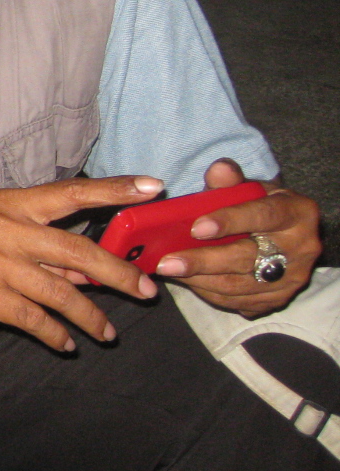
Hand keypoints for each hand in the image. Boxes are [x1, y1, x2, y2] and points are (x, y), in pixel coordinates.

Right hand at [0, 175, 163, 351]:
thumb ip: (39, 249)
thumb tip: (88, 270)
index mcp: (9, 204)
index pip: (71, 193)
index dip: (115, 190)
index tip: (154, 186)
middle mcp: (4, 229)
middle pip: (78, 250)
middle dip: (119, 274)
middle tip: (146, 292)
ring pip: (61, 292)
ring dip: (90, 316)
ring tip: (106, 333)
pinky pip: (35, 320)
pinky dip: (56, 335)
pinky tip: (65, 344)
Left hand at [154, 159, 319, 315]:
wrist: (280, 234)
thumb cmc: (257, 206)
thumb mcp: (248, 188)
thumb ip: (230, 181)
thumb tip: (218, 169)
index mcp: (297, 212)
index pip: (263, 215)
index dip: (229, 221)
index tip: (195, 228)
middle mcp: (302, 247)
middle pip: (248, 257)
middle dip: (203, 261)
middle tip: (167, 262)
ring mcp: (293, 277)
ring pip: (240, 285)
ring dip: (199, 280)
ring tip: (169, 270)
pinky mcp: (279, 298)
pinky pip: (239, 301)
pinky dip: (209, 293)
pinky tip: (186, 281)